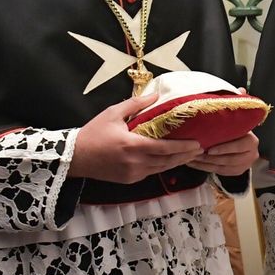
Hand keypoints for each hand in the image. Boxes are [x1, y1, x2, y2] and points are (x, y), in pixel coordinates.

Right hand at [70, 95, 202, 182]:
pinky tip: (172, 160)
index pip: (165, 148)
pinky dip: (164, 166)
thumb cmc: (93, 133)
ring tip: (191, 155)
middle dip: (186, 155)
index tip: (198, 143)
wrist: (74, 157)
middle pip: (168, 161)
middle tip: (201, 149)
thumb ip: (135, 104)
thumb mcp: (112, 113)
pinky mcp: (130, 180)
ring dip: (178, 162)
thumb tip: (156, 95)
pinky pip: (152, 172)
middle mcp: (135, 162)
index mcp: (132, 145)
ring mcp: (133, 173)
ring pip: (162, 169)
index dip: (183, 147)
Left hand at [190, 131, 258, 175]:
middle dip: (212, 159)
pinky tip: (196, 164)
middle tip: (196, 156)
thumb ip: (225, 128)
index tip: (209, 150)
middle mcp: (252, 155)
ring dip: (207, 165)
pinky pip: (221, 172)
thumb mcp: (233, 126)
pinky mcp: (238, 171)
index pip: (239, 147)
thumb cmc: (234, 129)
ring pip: (225, 168)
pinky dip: (207, 168)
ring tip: (193, 160)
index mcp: (252, 141)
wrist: (241, 138)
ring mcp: (246, 165)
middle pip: (231, 160)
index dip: (224, 149)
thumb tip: (206, 127)